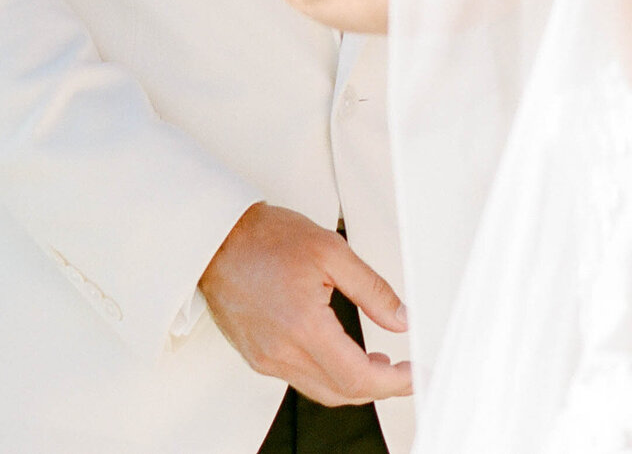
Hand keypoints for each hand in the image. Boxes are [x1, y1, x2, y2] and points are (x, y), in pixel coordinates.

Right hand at [200, 204, 411, 406]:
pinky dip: (327, 375)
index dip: (394, 382)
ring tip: (377, 362)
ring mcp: (266, 359)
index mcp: (303, 327)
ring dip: (354, 384)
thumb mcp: (330, 250)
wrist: (216, 238)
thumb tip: (400, 319)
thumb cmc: (265, 238)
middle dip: (380, 387)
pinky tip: (339, 354)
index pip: (359, 376)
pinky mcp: (257, 357)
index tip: (415, 374)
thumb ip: (371, 288)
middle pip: (342, 392)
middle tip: (404, 370)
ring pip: (321, 391)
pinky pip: (300, 379)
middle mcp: (282, 352)